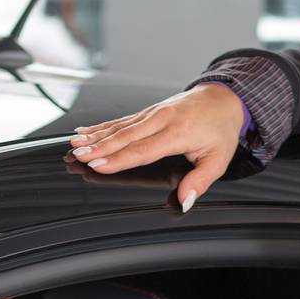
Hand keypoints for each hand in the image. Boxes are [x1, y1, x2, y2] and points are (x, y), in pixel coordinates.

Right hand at [68, 83, 246, 210]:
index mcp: (178, 133)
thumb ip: (200, 182)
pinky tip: (86, 131)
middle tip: (79, 155)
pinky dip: (102, 126)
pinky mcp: (149, 112)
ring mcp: (153, 113)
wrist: (223, 98)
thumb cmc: (220, 130)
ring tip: (76, 144)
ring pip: (120, 126)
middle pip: (125, 136)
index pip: (142, 150)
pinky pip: (122, 120)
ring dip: (96, 135)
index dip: (118, 159)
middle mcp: (162, 120)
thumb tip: (184, 200)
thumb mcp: (218, 160)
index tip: (98, 164)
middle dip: (99, 146)